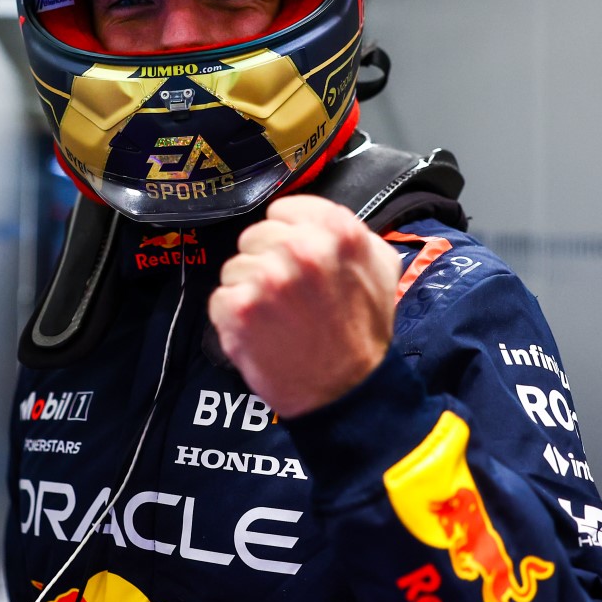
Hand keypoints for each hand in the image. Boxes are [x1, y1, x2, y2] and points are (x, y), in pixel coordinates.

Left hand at [207, 194, 403, 418]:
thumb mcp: (380, 266)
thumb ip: (350, 232)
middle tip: (288, 295)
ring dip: (249, 291)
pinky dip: (234, 318)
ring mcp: (267, 278)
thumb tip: (318, 217)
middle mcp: (300, 248)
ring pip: (234, 268)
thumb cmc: (364, 330)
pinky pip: (220, 298)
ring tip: (277, 317)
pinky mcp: (240, 309)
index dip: (287, 235)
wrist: (348, 391)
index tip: (296, 259)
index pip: (282, 210)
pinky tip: (261, 332)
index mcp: (336, 230)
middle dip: (266, 262)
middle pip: (254, 236)